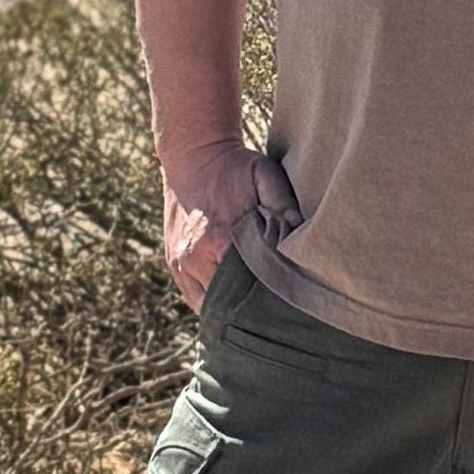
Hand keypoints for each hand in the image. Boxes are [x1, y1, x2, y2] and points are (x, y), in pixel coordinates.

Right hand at [161, 140, 302, 311]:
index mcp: (221, 239)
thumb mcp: (263, 174)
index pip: (250, 285)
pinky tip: (232, 309)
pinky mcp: (174, 265)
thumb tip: (299, 229)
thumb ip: (282, 203)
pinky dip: (213, 305)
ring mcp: (182, 264)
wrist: (193, 156)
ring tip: (256, 316)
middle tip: (276, 315)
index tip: (287, 300)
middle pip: (230, 301)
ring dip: (231, 311)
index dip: (269, 296)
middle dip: (251, 310)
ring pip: (210, 305)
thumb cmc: (233, 167)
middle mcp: (197, 258)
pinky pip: (195, 299)